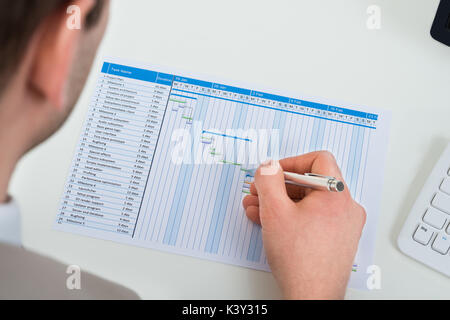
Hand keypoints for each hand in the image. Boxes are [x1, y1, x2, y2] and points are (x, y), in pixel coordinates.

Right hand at [242, 151, 365, 298]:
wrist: (311, 296)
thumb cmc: (300, 260)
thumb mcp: (275, 211)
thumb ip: (268, 181)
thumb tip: (268, 166)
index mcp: (337, 194)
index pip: (319, 160)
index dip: (291, 162)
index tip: (274, 172)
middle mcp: (345, 207)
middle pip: (310, 182)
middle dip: (278, 186)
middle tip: (259, 191)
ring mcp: (343, 225)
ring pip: (308, 202)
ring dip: (280, 202)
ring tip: (257, 209)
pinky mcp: (336, 239)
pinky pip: (313, 218)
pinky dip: (292, 216)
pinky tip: (269, 223)